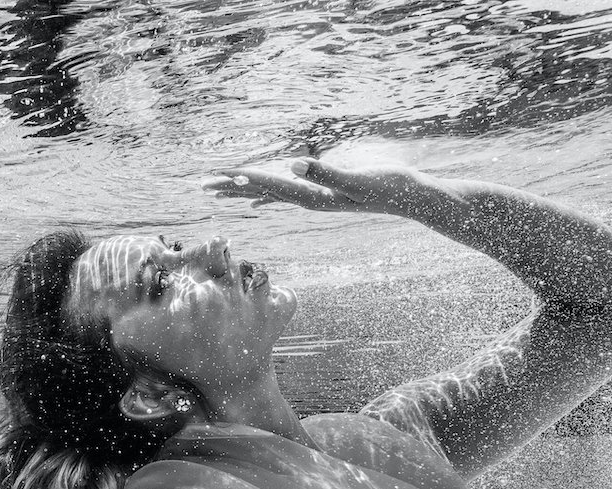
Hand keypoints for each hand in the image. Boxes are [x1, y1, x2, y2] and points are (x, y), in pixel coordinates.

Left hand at [203, 157, 421, 215]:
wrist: (411, 198)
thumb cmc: (388, 185)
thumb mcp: (357, 177)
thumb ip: (325, 172)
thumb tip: (292, 165)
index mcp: (313, 196)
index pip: (270, 185)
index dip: (242, 178)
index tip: (216, 176)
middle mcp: (308, 200)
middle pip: (260, 192)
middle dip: (230, 187)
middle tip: (200, 185)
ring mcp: (314, 198)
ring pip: (268, 193)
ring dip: (242, 189)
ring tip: (217, 188)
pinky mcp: (321, 194)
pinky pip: (285, 194)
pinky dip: (264, 193)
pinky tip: (254, 199)